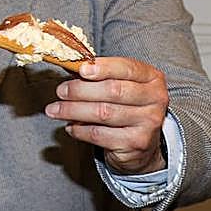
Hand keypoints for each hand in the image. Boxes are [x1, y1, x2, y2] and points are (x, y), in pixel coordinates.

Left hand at [46, 56, 168, 173]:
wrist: (140, 143)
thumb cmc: (124, 106)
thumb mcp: (120, 85)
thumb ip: (99, 75)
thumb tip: (69, 66)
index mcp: (152, 78)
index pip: (127, 68)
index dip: (102, 68)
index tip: (80, 69)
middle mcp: (155, 99)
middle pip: (113, 91)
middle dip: (80, 90)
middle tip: (60, 91)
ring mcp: (148, 122)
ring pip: (103, 113)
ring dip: (73, 110)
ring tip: (55, 110)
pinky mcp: (136, 143)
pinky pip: (100, 134)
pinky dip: (80, 130)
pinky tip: (70, 127)